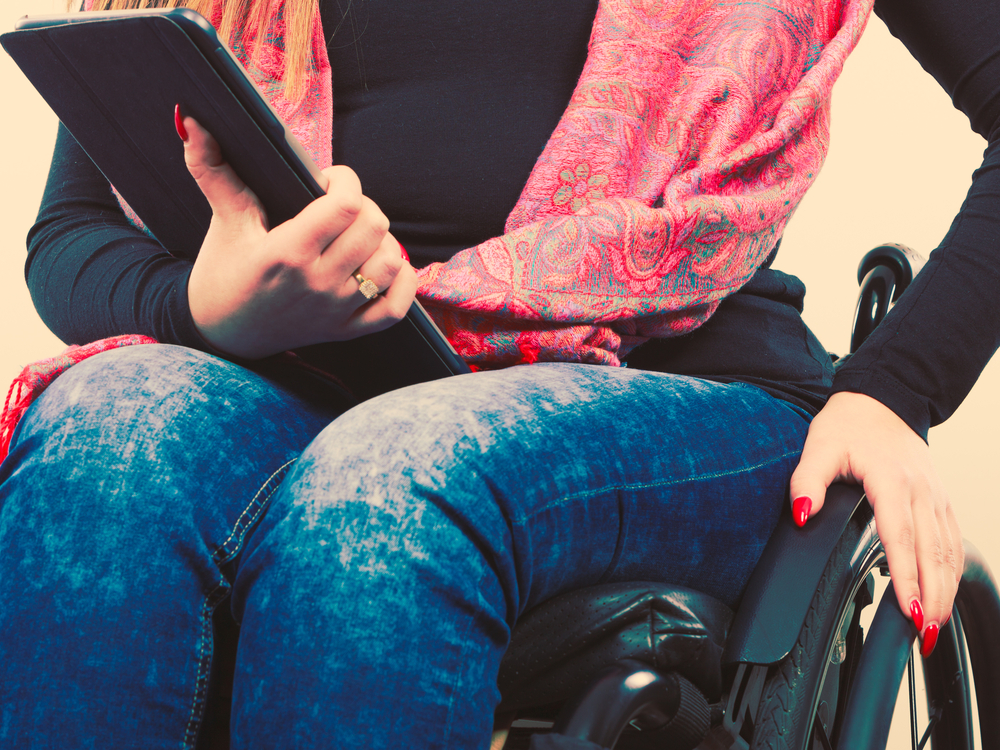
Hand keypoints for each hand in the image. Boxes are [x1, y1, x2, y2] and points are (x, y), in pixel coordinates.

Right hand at [180, 113, 416, 358]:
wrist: (222, 335)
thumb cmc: (223, 274)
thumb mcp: (222, 221)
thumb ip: (212, 169)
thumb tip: (190, 119)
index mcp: (287, 252)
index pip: (345, 204)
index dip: (346, 181)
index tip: (330, 181)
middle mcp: (317, 283)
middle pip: (374, 228)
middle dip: (364, 206)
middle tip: (344, 207)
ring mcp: (335, 310)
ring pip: (390, 263)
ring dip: (383, 241)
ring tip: (360, 236)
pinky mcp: (346, 331)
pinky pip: (396, 308)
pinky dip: (402, 283)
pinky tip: (387, 266)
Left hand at [789, 391, 962, 655]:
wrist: (880, 401)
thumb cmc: (847, 426)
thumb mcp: (818, 447)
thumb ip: (807, 482)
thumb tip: (801, 515)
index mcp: (891, 479)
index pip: (900, 536)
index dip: (906, 575)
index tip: (907, 608)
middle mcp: (920, 490)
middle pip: (931, 552)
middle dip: (930, 596)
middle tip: (922, 633)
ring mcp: (935, 495)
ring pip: (948, 550)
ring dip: (944, 590)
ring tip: (932, 626)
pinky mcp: (940, 500)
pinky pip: (952, 540)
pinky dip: (951, 571)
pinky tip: (942, 595)